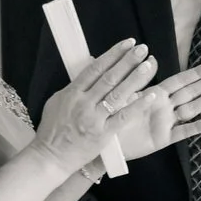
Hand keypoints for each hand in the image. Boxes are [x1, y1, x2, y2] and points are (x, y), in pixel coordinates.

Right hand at [32, 38, 155, 165]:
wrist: (50, 156)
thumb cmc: (53, 130)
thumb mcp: (58, 102)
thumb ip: (75, 87)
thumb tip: (90, 68)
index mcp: (71, 93)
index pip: (95, 68)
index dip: (112, 54)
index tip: (127, 43)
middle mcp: (83, 103)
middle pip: (109, 77)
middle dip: (127, 61)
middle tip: (142, 48)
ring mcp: (94, 118)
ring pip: (118, 94)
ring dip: (135, 78)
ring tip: (150, 64)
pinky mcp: (104, 134)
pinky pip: (124, 117)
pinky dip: (137, 105)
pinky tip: (151, 95)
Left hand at [112, 62, 200, 161]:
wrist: (102, 142)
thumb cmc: (110, 117)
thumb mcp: (124, 94)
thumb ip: (139, 79)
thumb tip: (151, 59)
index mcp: (154, 94)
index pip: (181, 80)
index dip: (197, 73)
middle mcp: (164, 107)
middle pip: (191, 92)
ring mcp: (166, 122)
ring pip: (191, 109)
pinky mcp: (163, 139)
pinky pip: (183, 132)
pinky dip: (198, 127)